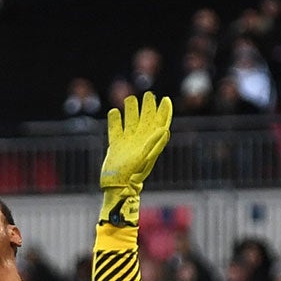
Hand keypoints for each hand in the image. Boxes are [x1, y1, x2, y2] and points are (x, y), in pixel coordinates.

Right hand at [101, 91, 171, 225]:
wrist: (118, 186)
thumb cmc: (133, 175)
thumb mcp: (146, 158)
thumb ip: (155, 143)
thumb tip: (165, 128)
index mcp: (150, 141)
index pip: (160, 123)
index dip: (164, 112)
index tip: (165, 99)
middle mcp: (140, 140)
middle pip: (146, 119)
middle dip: (148, 106)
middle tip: (148, 94)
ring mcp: (128, 142)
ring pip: (131, 121)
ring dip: (131, 110)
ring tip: (130, 99)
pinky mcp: (115, 146)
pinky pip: (115, 130)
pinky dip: (115, 120)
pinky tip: (114, 112)